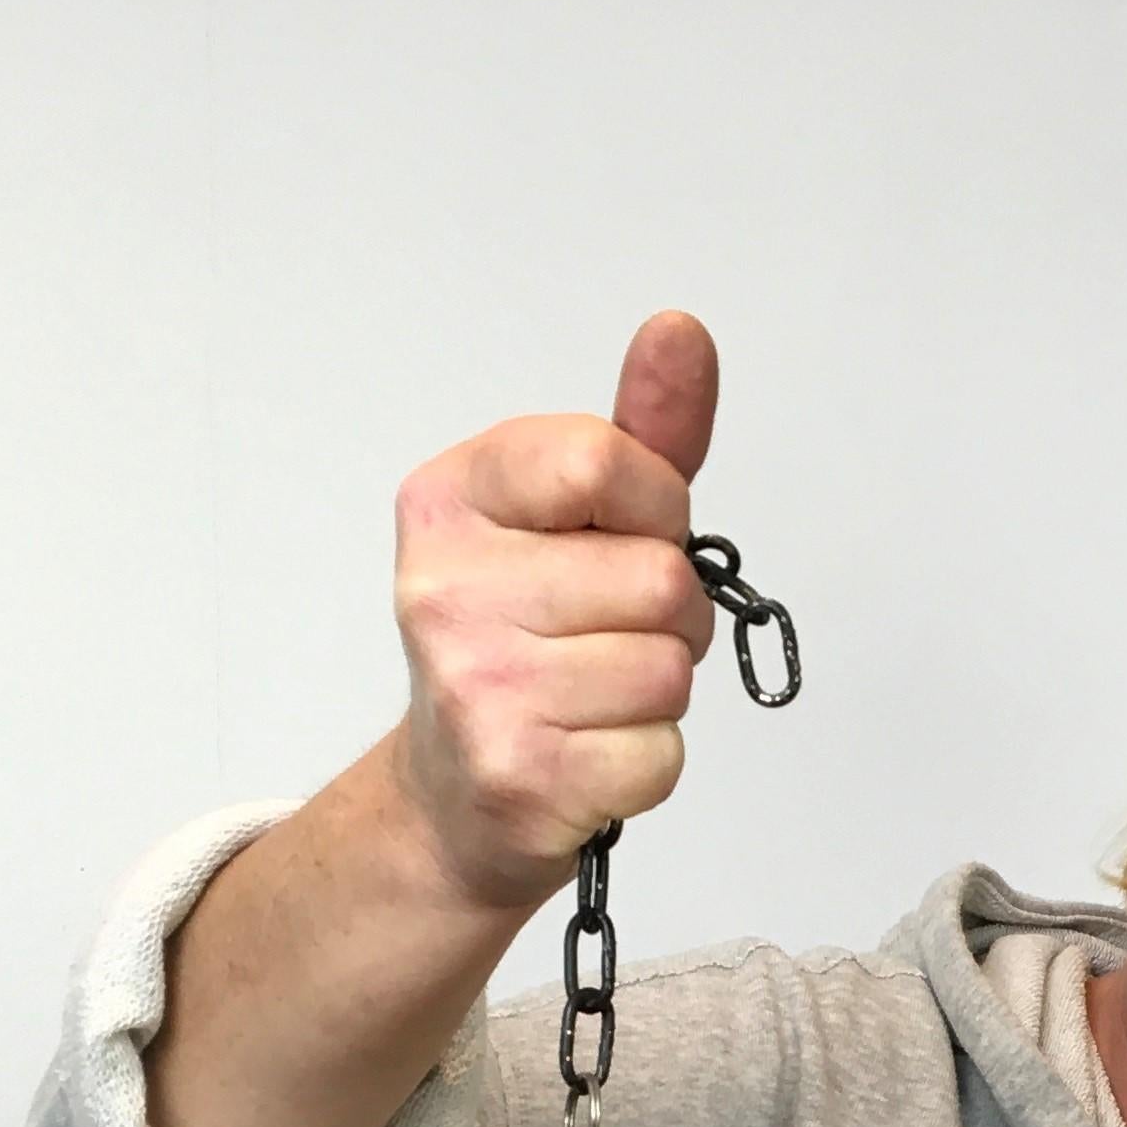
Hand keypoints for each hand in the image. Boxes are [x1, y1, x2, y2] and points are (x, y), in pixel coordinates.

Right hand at [384, 310, 725, 920]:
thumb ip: (639, 432)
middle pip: (660, 578)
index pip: (602, 460)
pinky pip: (661, 752)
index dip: (656, 505)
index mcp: (449, 500)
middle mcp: (444, 590)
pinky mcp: (522, 777)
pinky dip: (647, 759)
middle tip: (610, 634)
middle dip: (670, 613)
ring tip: (595, 693)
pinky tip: (588, 750)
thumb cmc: (524, 638)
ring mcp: (477, 689)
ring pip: (669, 668)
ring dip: (660, 687)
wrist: (453, 795)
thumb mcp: (572, 519)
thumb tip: (682, 331)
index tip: (629, 534)